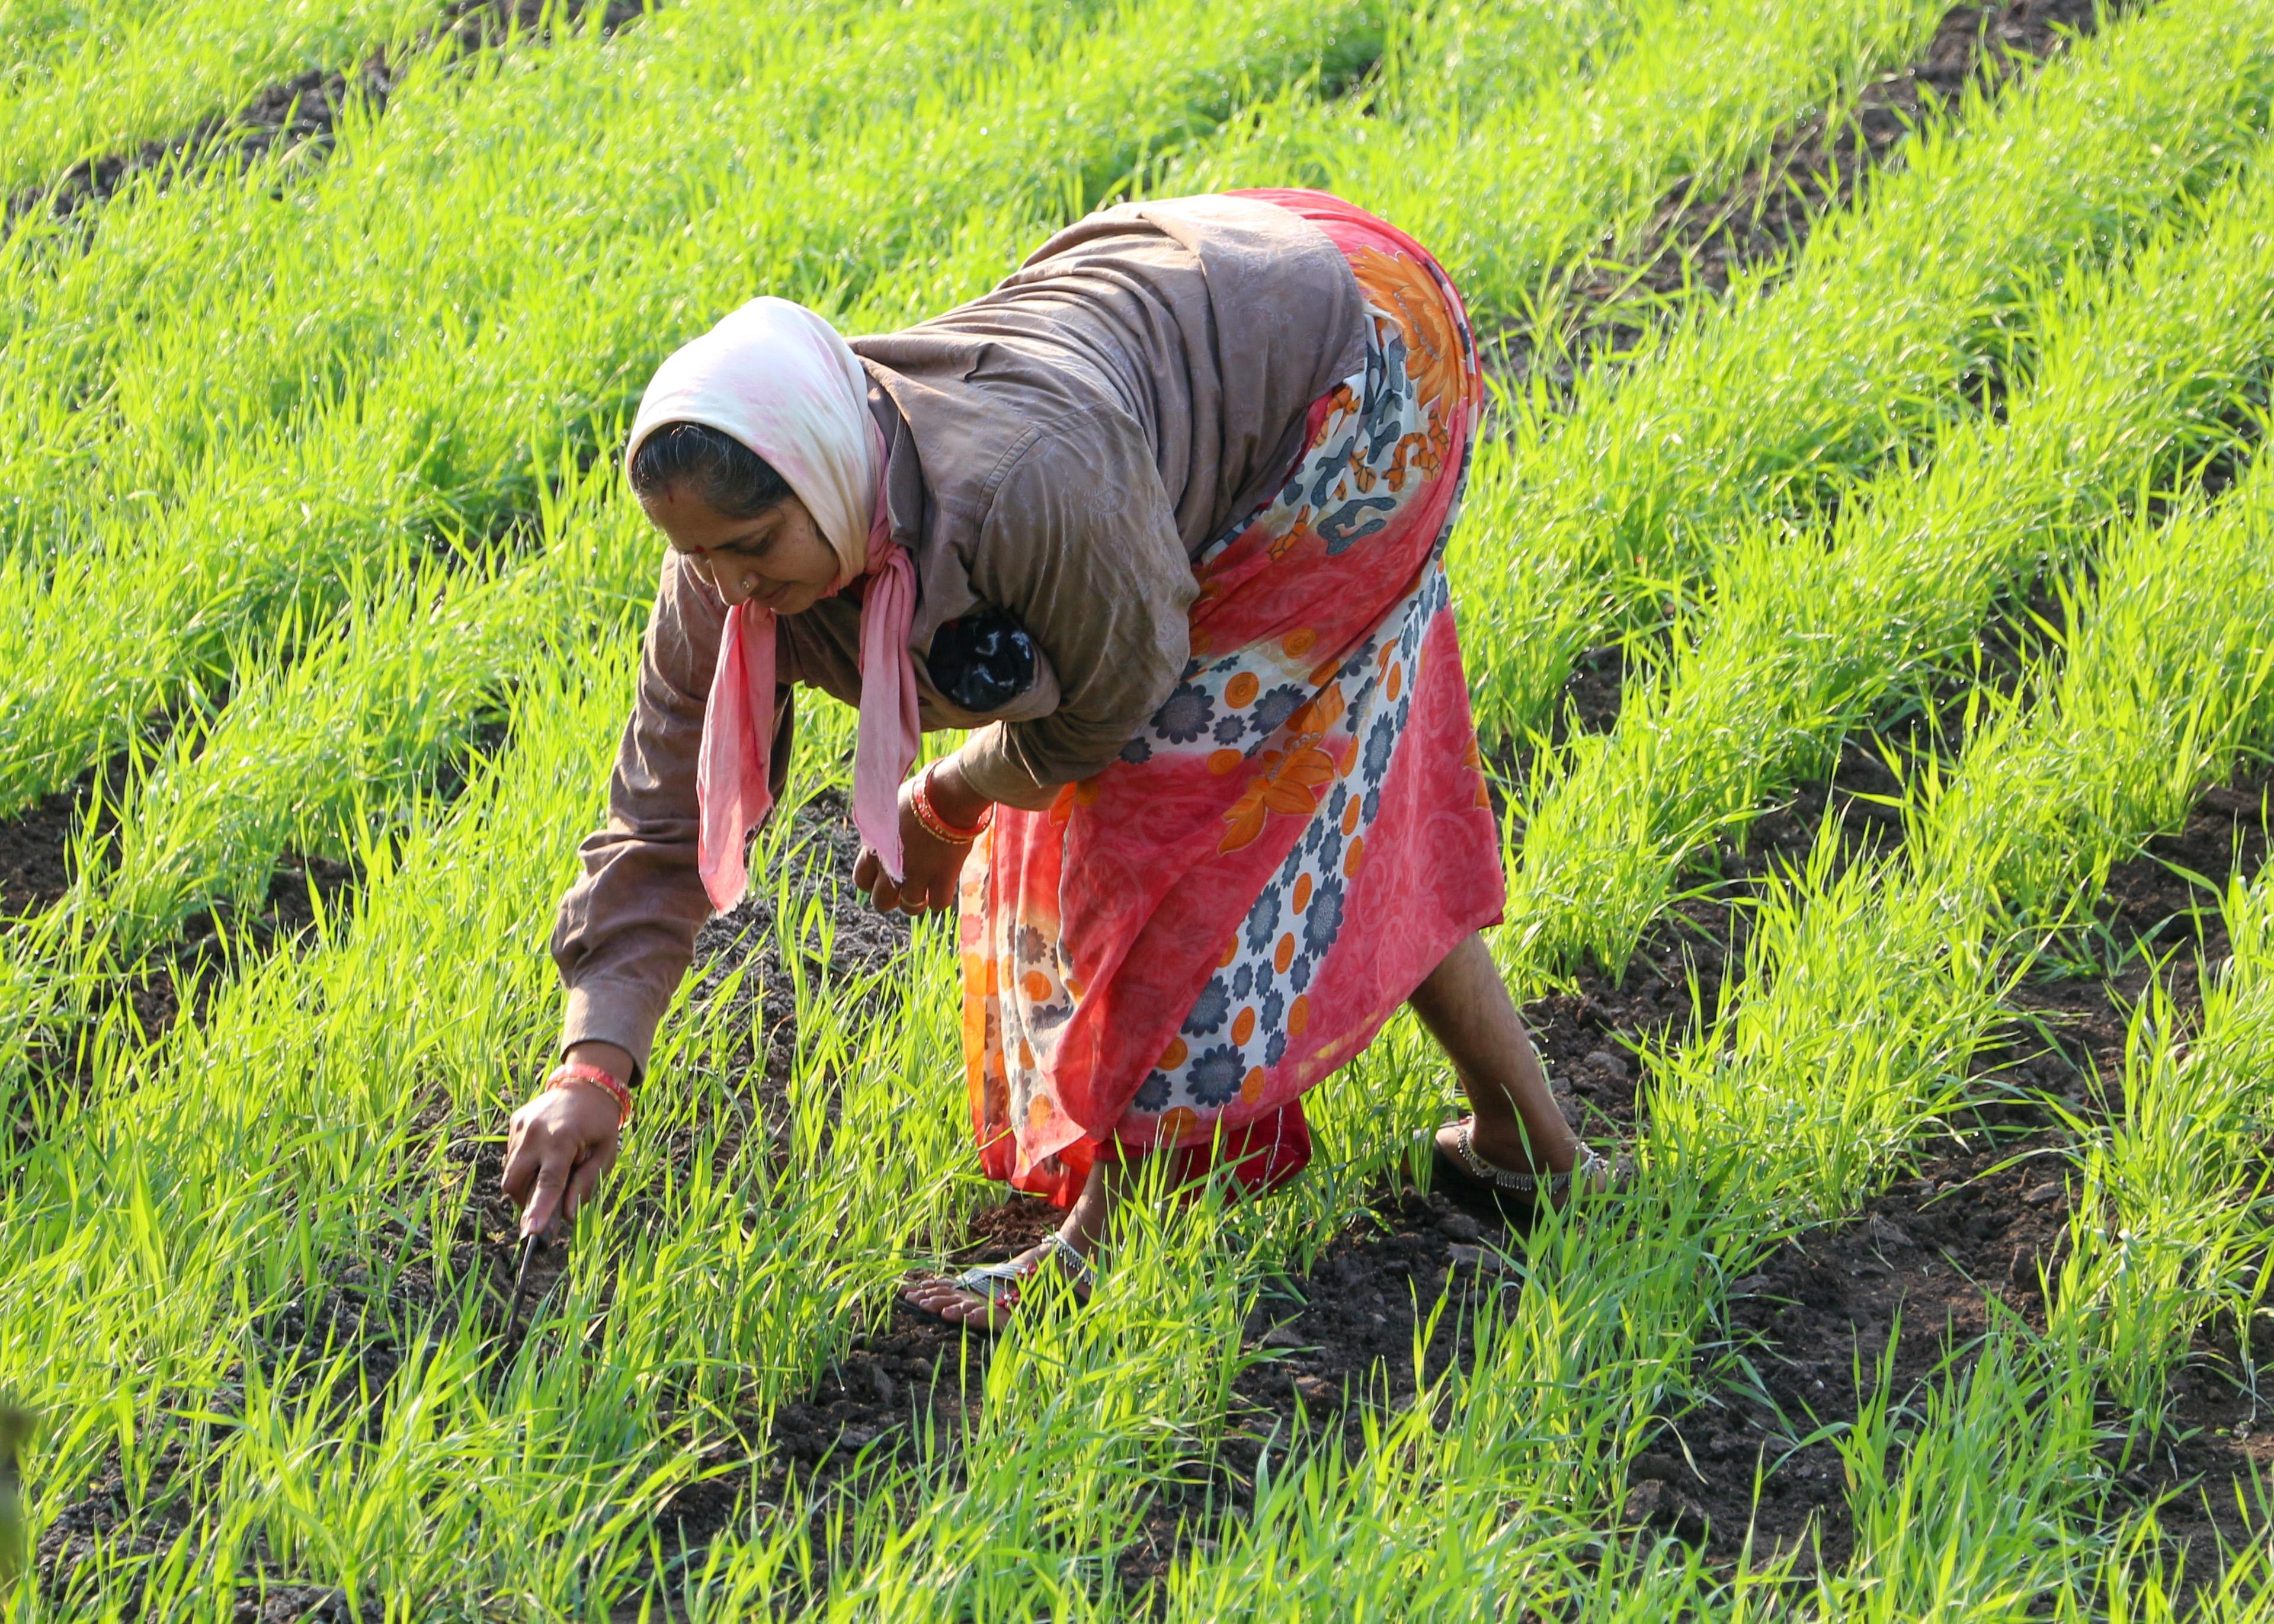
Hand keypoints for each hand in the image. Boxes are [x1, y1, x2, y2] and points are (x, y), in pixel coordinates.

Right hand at [501, 1042, 629, 1237]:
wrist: (587, 1084)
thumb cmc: (600, 1124)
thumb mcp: (605, 1153)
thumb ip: (586, 1184)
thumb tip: (565, 1216)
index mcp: (563, 1140)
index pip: (548, 1183)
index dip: (539, 1210)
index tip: (531, 1233)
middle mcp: (535, 1133)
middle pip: (515, 1183)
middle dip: (525, 1200)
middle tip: (546, 1202)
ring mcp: (521, 1126)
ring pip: (511, 1173)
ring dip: (526, 1183)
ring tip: (553, 1169)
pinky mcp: (514, 1122)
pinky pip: (513, 1156)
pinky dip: (525, 1165)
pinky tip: (544, 1155)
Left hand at [854, 762, 983, 913]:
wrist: (948, 796)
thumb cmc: (921, 793)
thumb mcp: (891, 810)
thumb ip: (885, 831)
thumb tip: (887, 832)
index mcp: (875, 849)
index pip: (861, 881)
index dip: (874, 882)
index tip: (887, 876)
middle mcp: (891, 868)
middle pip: (881, 902)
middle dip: (893, 898)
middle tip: (907, 887)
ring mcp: (917, 875)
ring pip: (910, 907)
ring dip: (918, 901)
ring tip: (927, 889)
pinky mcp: (942, 878)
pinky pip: (938, 904)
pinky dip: (940, 899)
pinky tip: (944, 885)